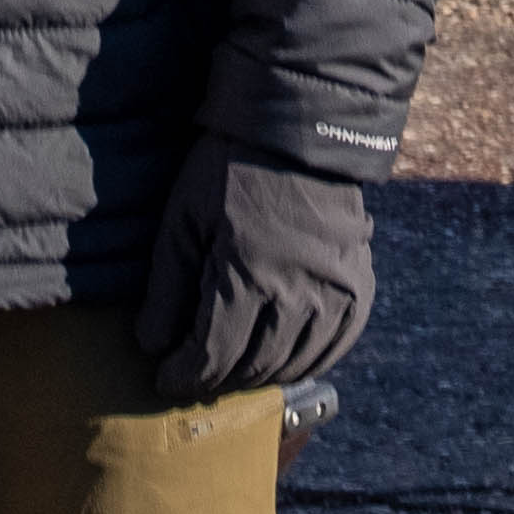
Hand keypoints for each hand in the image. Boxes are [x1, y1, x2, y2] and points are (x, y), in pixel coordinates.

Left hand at [131, 139, 376, 401]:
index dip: (184, 376)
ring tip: (231, 368)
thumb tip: (153, 346)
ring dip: (257, 375)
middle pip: (252, 368)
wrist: (298, 134)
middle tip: (194, 375)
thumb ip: (167, 289)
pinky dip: (305, 362)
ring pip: (293, 365)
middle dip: (216, 379)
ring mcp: (336, 295)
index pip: (213, 357)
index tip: (165, 378)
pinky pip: (334, 348)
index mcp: (249, 278)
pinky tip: (281, 358)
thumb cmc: (228, 173)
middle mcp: (298, 295)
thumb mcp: (183, 221)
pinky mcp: (360, 289)